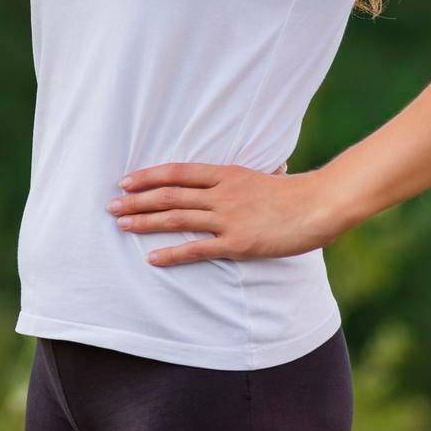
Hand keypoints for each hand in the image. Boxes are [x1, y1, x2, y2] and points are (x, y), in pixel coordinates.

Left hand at [107, 161, 342, 267]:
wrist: (319, 204)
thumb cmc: (294, 193)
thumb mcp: (262, 176)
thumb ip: (240, 180)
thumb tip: (227, 178)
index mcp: (226, 173)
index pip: (178, 172)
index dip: (149, 176)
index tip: (126, 180)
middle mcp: (222, 192)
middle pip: (169, 194)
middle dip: (137, 200)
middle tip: (111, 205)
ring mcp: (228, 217)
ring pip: (177, 218)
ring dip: (145, 222)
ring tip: (120, 225)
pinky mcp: (238, 243)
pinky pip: (198, 249)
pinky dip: (172, 254)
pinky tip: (152, 258)